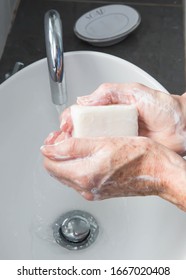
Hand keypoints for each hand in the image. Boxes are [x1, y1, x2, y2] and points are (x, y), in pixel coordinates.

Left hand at [41, 135, 185, 210]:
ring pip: (66, 174)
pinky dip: (76, 165)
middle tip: (64, 136)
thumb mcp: (103, 142)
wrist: (159, 172)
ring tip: (75, 142)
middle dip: (55, 152)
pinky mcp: (100, 191)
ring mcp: (93, 191)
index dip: (49, 146)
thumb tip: (49, 148)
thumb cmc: (139, 156)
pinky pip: (78, 178)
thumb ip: (72, 146)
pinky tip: (86, 153)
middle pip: (56, 170)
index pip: (50, 164)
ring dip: (65, 158)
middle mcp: (86, 187)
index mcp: (84, 176)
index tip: (56, 135)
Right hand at [75, 83, 185, 154]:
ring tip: (65, 153)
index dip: (69, 119)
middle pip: (81, 130)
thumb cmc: (164, 108)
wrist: (183, 128)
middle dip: (67, 136)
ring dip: (75, 149)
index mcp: (109, 108)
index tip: (64, 126)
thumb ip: (109, 92)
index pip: (82, 112)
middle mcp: (109, 124)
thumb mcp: (135, 92)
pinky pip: (103, 155)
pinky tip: (84, 161)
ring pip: (89, 144)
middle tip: (59, 142)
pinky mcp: (121, 151)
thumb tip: (84, 100)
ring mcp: (115, 138)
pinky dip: (92, 158)